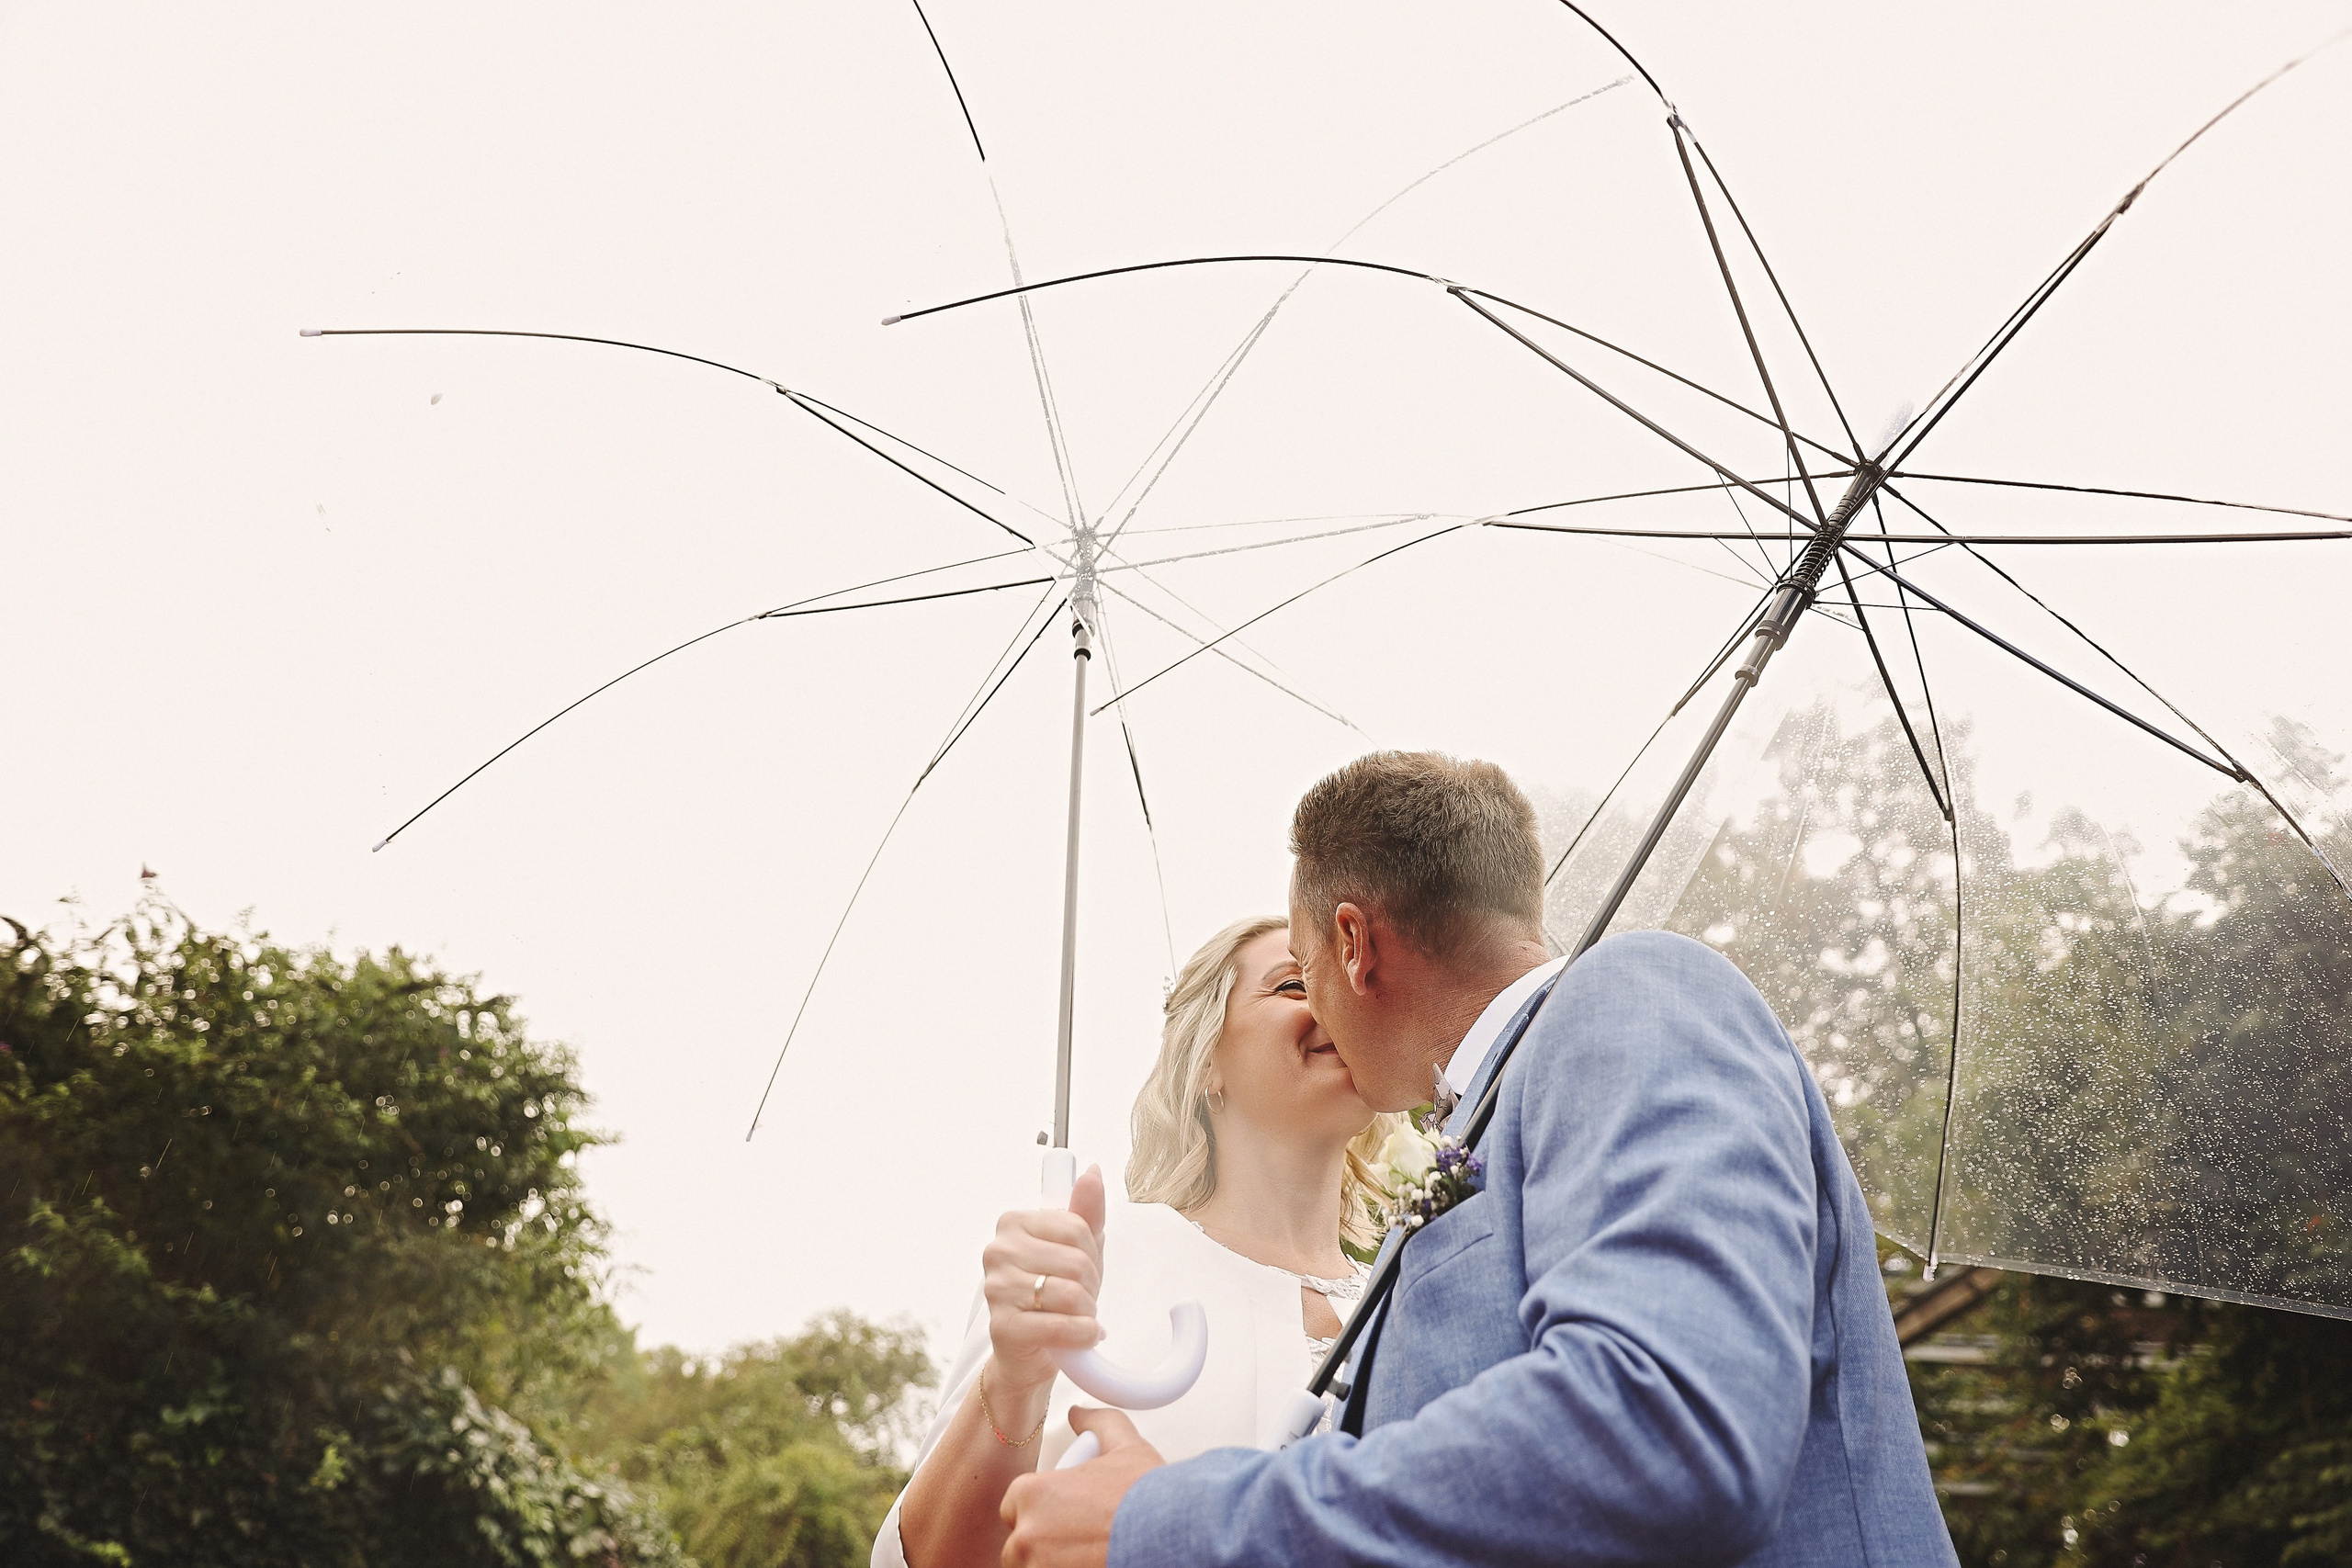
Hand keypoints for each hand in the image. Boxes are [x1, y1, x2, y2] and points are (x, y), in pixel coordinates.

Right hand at [984, 1164, 1107, 1391]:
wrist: (1031, 1351)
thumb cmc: (1053, 1294)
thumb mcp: (1076, 1248)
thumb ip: (1086, 1211)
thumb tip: (1093, 1172)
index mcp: (1013, 1223)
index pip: (1076, 1227)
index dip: (1091, 1253)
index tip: (1082, 1268)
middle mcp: (998, 1251)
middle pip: (1076, 1261)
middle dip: (1091, 1285)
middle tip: (1081, 1299)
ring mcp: (997, 1289)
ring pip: (1071, 1294)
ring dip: (1088, 1313)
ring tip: (1079, 1318)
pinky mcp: (1003, 1327)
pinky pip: (1061, 1326)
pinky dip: (1083, 1335)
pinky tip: (1081, 1336)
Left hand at [999, 1407, 1163, 1567]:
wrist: (1174, 1531)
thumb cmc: (1149, 1499)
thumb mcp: (1124, 1446)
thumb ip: (1097, 1423)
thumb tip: (1081, 1415)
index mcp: (1032, 1494)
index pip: (1013, 1507)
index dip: (1040, 1511)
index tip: (1063, 1516)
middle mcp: (1026, 1535)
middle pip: (1019, 1544)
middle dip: (1044, 1543)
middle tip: (1079, 1538)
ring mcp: (1038, 1567)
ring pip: (1032, 1567)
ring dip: (1052, 1561)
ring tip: (1086, 1553)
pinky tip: (1089, 1562)